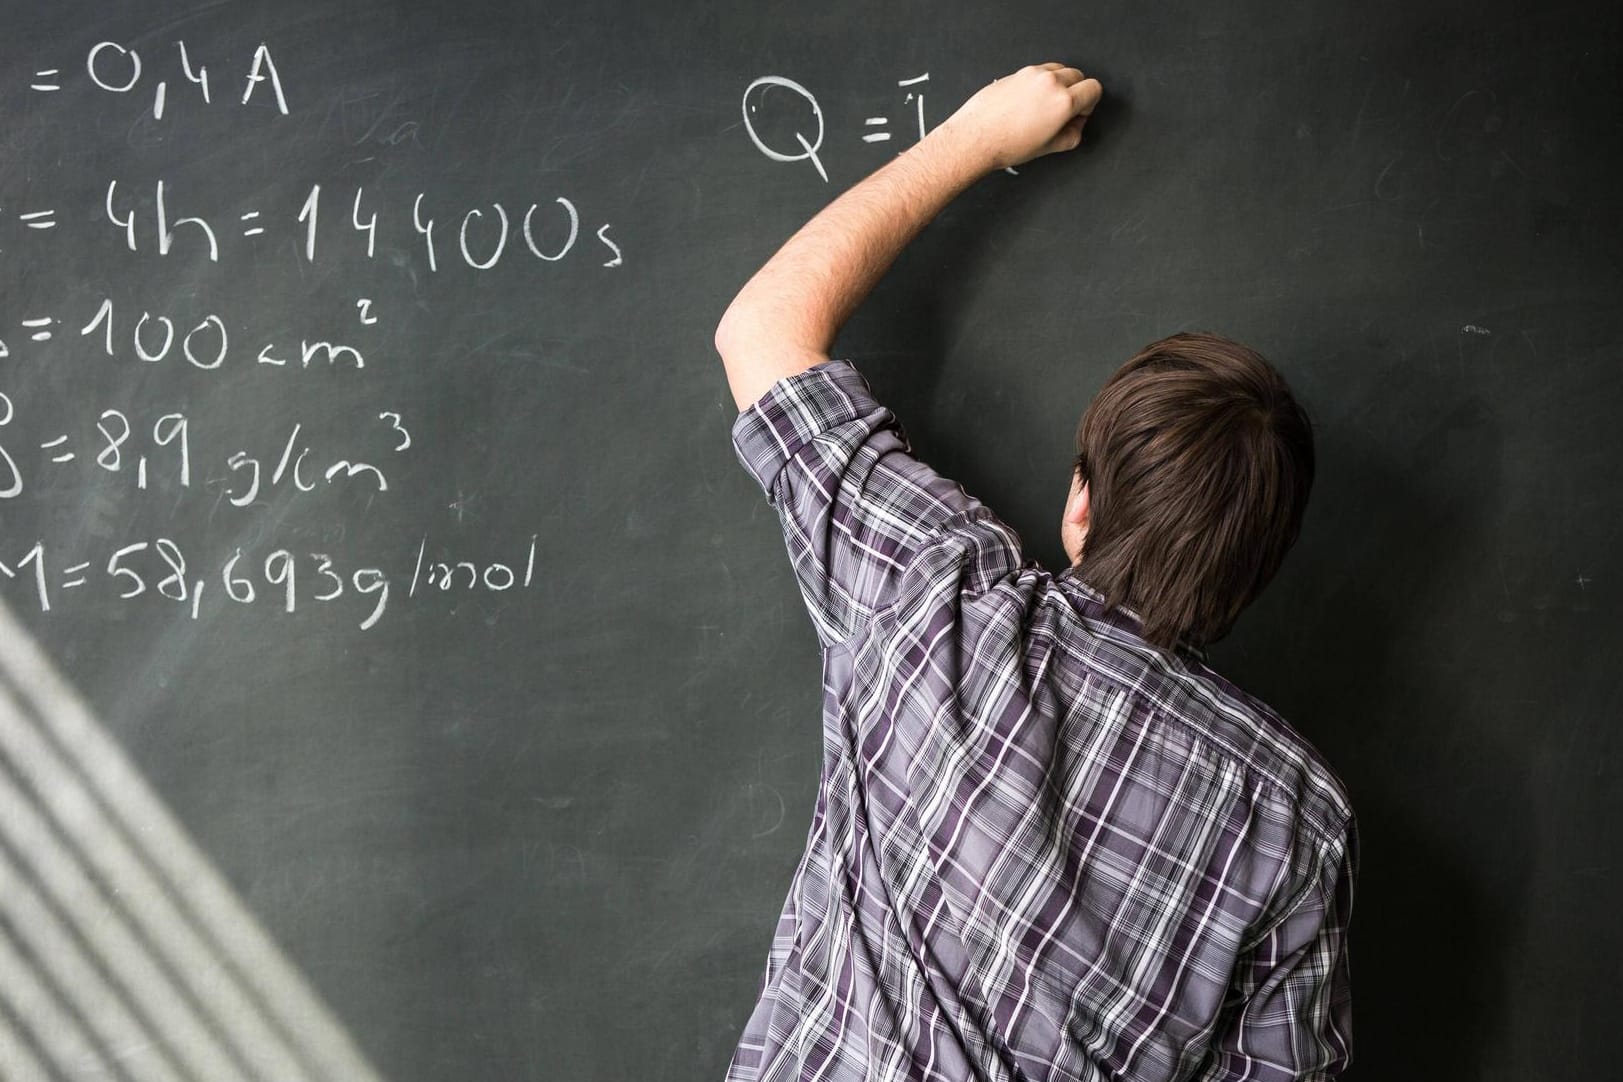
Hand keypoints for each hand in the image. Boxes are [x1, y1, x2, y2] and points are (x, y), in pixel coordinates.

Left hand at [934, 63, 1102, 171]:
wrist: (975, 138)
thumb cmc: (1006, 145)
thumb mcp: (1048, 148)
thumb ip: (1072, 136)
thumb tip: (1077, 127)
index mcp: (1063, 101)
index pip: (1094, 88)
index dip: (1090, 103)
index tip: (1079, 114)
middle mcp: (1050, 82)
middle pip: (1079, 76)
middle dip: (1076, 93)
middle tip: (1062, 113)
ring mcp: (1033, 74)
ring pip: (1060, 70)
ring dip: (1059, 85)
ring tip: (1044, 107)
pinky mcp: (1018, 72)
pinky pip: (1040, 71)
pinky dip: (1041, 82)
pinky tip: (1029, 102)